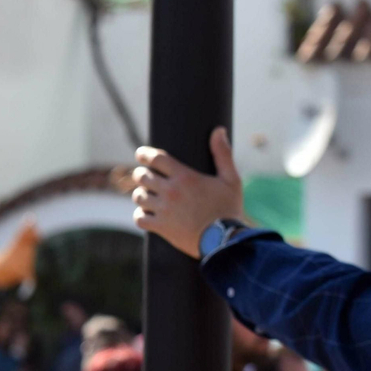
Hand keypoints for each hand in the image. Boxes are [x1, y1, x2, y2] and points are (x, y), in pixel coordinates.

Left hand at [132, 126, 246, 256]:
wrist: (225, 241)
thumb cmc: (228, 209)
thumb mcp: (231, 179)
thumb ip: (223, 154)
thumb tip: (218, 130)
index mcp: (185, 177)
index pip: (156, 158)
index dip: (144, 154)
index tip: (141, 154)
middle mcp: (170, 192)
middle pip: (142, 176)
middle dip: (141, 174)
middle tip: (145, 176)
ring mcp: (164, 210)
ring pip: (139, 197)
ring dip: (141, 194)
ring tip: (147, 195)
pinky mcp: (161, 228)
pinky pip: (139, 219)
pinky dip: (140, 215)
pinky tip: (146, 214)